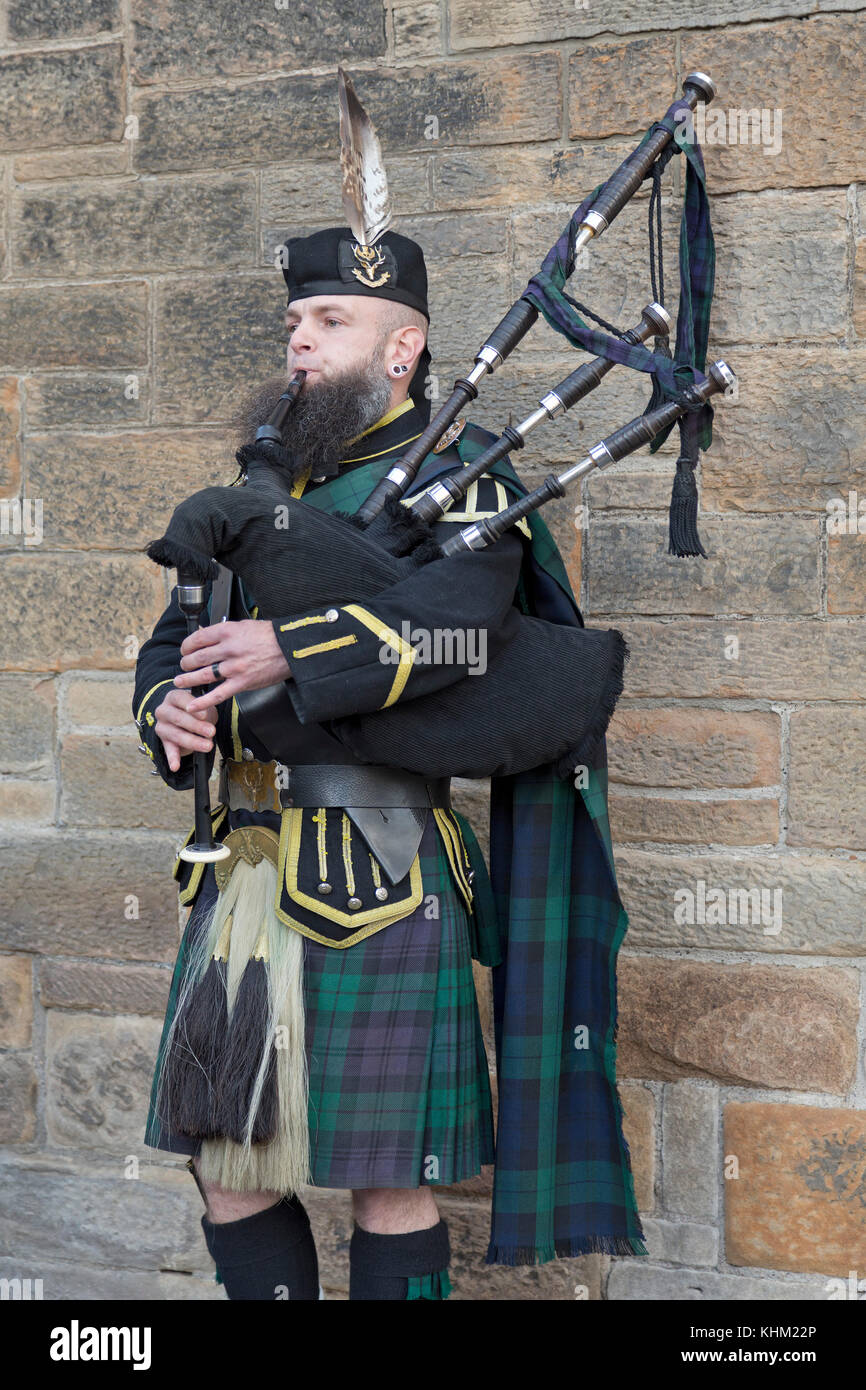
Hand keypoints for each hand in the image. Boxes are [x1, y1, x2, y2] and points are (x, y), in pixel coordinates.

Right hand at [154, 688, 217, 772]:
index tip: (204, 715)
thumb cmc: (196, 711)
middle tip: (211, 732)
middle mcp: (163, 710)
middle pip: (178, 718)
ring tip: (207, 746)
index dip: (192, 707)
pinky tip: (175, 766)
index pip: (180, 699)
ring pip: (176, 735)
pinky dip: (172, 759)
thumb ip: (204, 710)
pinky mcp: (163, 741)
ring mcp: (161, 726)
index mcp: (173, 697)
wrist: (187, 721)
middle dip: (196, 726)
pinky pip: (168, 750)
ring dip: (192, 742)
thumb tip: (206, 718)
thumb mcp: (202, 706)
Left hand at [172, 619, 291, 712]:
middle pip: (197, 657)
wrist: (290, 648)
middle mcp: (229, 649)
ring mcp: (235, 667)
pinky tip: (193, 705)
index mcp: (227, 632)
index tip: (185, 650)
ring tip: (180, 681)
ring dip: (187, 679)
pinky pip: (218, 694)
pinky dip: (204, 701)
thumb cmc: (269, 636)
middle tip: (183, 666)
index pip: (197, 639)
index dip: (186, 646)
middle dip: (186, 663)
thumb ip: (223, 631)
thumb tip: (203, 634)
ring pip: (203, 674)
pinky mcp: (242, 683)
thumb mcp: (243, 626)